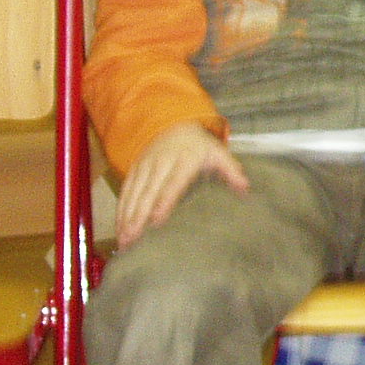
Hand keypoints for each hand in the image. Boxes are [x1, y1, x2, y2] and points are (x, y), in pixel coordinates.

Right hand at [115, 122, 246, 246]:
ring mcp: (145, 167)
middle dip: (139, 216)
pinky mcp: (134, 170)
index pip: (172, 184)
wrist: (174, 124)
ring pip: (133, 194)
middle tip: (133, 239)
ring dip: (126, 217)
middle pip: (148, 193)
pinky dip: (121, 210)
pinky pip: (126, 191)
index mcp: (183, 160)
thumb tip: (245, 188)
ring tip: (124, 240)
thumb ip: (231, 170)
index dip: (163, 202)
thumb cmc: (199, 146)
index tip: (156, 220)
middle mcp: (160, 164)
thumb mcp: (218, 153)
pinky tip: (119, 229)